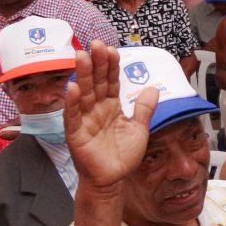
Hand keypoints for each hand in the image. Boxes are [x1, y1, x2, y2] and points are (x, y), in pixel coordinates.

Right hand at [62, 42, 157, 188]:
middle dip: (96, 63)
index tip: (111, 49)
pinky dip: (72, 103)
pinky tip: (72, 88)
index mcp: (111, 106)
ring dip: (82, 75)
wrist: (112, 181)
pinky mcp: (76, 134)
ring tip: (81, 57)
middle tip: (96, 45)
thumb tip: (153, 88)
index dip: (111, 66)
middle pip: (96, 82)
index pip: (111, 81)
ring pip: (83, 94)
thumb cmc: (122, 156)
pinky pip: (73, 116)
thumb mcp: (140, 130)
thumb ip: (145, 109)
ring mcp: (85, 120)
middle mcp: (96, 109)